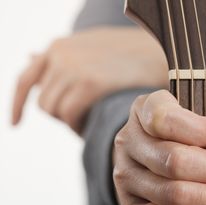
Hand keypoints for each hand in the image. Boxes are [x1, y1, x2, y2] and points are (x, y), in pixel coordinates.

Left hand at [11, 27, 167, 133]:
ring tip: (93, 124)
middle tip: (86, 122)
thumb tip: (30, 57)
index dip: (17, 104)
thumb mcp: (91, 48)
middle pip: (44, 102)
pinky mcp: (89, 82)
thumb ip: (63, 57)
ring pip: (55, 111)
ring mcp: (73, 67)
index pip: (26, 79)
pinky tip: (93, 128)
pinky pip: (70, 115)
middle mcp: (61, 54)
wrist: (162, 51)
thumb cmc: (132, 54)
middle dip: (61, 117)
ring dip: (71, 123)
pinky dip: (78, 127)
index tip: (14, 123)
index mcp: (60, 47)